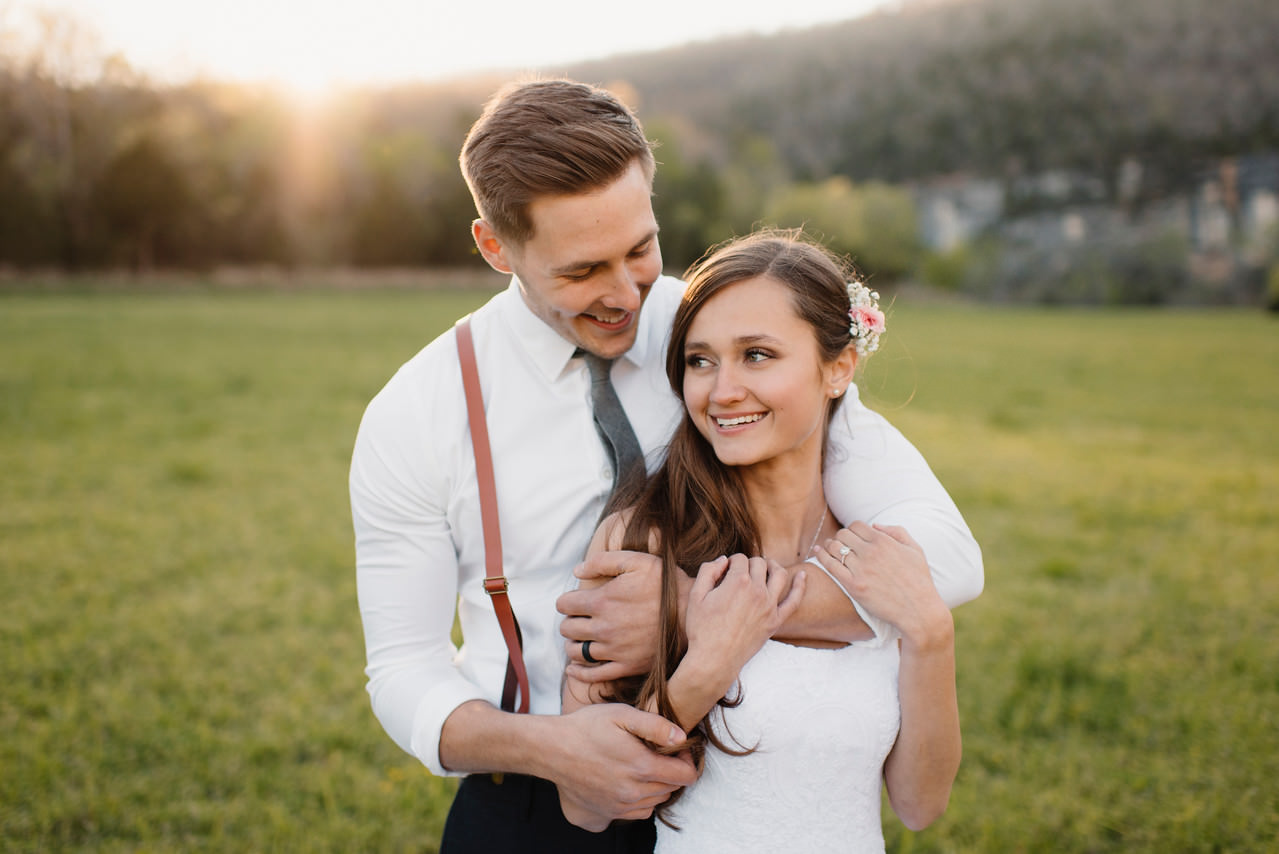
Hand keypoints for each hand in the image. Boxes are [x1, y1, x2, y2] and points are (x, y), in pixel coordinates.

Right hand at [550, 703, 697, 830]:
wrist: (551, 749)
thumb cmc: (586, 727)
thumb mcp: (622, 714)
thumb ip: (655, 725)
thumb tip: (682, 737)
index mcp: (641, 767)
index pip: (685, 776)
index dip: (687, 760)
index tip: (678, 748)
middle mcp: (633, 792)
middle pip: (672, 788)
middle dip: (672, 771)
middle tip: (659, 752)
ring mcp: (620, 806)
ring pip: (656, 801)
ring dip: (658, 785)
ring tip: (643, 764)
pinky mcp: (608, 813)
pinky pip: (639, 812)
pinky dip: (643, 799)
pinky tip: (632, 780)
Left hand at [558, 550, 673, 682]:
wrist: (691, 616)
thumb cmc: (666, 585)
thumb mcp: (638, 561)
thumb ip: (603, 561)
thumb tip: (577, 570)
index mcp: (602, 600)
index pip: (565, 604)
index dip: (566, 601)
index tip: (574, 602)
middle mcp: (603, 627)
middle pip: (567, 629)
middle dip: (569, 622)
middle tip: (579, 619)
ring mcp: (614, 649)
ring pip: (576, 652)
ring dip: (573, 645)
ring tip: (580, 640)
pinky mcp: (626, 666)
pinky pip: (593, 675)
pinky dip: (578, 673)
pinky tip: (573, 669)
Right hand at [682, 554, 805, 683]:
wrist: (714, 659)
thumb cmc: (702, 629)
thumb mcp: (696, 596)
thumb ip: (708, 571)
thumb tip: (723, 559)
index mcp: (738, 581)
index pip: (739, 559)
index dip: (731, 562)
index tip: (725, 572)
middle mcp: (757, 590)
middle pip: (759, 563)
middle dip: (749, 563)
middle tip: (741, 572)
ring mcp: (769, 606)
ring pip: (780, 574)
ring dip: (773, 566)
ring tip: (767, 566)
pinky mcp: (775, 621)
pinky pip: (794, 601)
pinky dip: (800, 586)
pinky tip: (802, 576)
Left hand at [812, 522, 950, 647]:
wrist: (918, 610)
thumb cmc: (919, 580)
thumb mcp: (915, 549)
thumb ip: (897, 532)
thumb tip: (875, 525)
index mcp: (884, 541)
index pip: (857, 525)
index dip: (852, 529)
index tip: (852, 536)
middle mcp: (870, 552)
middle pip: (843, 535)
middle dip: (840, 536)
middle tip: (840, 543)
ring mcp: (861, 569)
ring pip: (834, 548)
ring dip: (829, 545)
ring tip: (827, 547)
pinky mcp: (854, 586)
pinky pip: (831, 566)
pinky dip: (822, 556)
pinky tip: (818, 552)